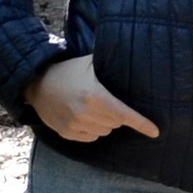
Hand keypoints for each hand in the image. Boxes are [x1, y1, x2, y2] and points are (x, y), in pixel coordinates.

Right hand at [28, 54, 159, 143]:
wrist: (37, 84)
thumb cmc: (68, 71)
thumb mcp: (89, 63)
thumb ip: (110, 64)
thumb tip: (132, 55)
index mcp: (95, 96)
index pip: (124, 114)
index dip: (142, 124)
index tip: (155, 132)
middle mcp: (86, 114)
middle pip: (116, 123)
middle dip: (115, 114)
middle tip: (103, 101)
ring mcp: (75, 126)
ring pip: (104, 132)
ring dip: (104, 123)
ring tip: (91, 108)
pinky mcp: (67, 134)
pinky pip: (90, 138)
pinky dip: (92, 130)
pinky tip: (83, 117)